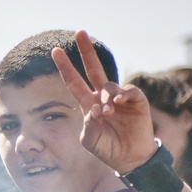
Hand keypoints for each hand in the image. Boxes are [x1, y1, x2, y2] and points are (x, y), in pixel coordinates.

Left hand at [51, 31, 157, 173]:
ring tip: (107, 112)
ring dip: (106, 96)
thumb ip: (88, 127)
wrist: (130, 159)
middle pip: (93, 68)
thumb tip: (94, 108)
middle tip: (80, 32)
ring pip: (109, 84)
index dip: (66, 67)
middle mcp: (103, 97)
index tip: (54, 51)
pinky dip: (122, 94)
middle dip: (86, 51)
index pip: (74, 82)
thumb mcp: (90, 142)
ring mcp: (120, 98)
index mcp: (88, 105)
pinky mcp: (136, 101)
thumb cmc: (107, 149)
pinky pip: (127, 90)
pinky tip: (118, 102)